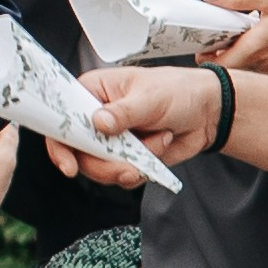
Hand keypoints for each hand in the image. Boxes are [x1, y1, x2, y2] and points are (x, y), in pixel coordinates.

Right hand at [41, 61, 216, 182]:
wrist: (208, 113)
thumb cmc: (178, 91)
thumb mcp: (150, 98)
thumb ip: (123, 112)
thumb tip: (99, 123)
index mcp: (93, 92)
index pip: (62, 118)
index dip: (59, 143)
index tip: (70, 166)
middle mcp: (95, 118)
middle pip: (78, 152)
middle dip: (104, 164)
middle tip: (127, 165)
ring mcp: (110, 140)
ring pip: (99, 168)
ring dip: (128, 166)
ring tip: (154, 146)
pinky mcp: (126, 157)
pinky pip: (120, 176)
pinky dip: (140, 171)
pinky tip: (158, 150)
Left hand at [198, 0, 267, 75]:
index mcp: (256, 48)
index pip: (218, 65)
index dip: (205, 56)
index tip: (203, 41)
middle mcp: (265, 63)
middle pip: (231, 68)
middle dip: (219, 56)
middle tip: (216, 37)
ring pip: (248, 69)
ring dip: (238, 56)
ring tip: (235, 36)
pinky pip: (266, 67)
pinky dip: (257, 58)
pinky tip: (260, 39)